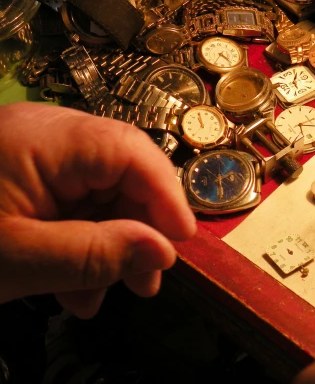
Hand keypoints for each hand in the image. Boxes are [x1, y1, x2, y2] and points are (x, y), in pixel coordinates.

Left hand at [0, 103, 196, 317]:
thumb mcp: (17, 259)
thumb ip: (95, 254)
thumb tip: (165, 251)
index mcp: (46, 138)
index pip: (131, 151)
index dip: (167, 194)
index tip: (183, 243)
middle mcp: (48, 135)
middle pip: (121, 172)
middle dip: (139, 228)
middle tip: (148, 281)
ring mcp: (34, 154)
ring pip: (98, 192)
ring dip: (110, 244)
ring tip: (107, 294)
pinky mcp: (23, 176)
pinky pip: (70, 203)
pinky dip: (80, 243)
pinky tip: (74, 287)